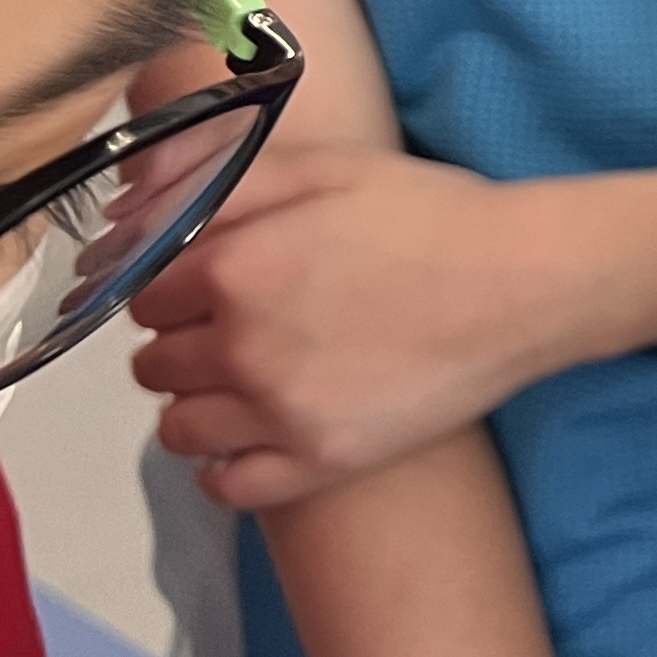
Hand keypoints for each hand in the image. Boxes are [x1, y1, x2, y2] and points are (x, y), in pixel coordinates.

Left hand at [130, 143, 593, 506]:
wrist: (527, 281)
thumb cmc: (430, 215)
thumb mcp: (323, 168)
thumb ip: (218, 183)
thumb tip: (129, 211)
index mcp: (234, 270)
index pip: (144, 295)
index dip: (178, 285)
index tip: (216, 283)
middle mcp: (243, 349)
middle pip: (154, 364)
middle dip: (187, 342)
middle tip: (244, 327)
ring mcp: (280, 415)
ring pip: (180, 429)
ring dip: (201, 403)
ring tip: (252, 382)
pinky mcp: (322, 463)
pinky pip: (229, 487)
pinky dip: (229, 466)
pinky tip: (260, 435)